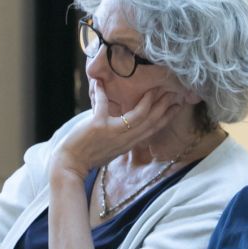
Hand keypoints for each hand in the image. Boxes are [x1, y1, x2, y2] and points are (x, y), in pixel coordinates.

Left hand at [50, 83, 184, 182]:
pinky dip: (101, 93)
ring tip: (154, 89)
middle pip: (150, 122)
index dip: (166, 117)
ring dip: (148, 101)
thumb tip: (128, 121)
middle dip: (164, 107)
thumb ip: (122, 134)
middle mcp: (124, 139)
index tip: (177, 105)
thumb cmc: (90, 155)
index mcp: (128, 143)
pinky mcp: (98, 126)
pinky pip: (103, 105)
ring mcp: (112, 132)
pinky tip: (99, 82)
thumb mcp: (112, 147)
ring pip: (138, 116)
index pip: (152, 129)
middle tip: (174, 93)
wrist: (70, 165)